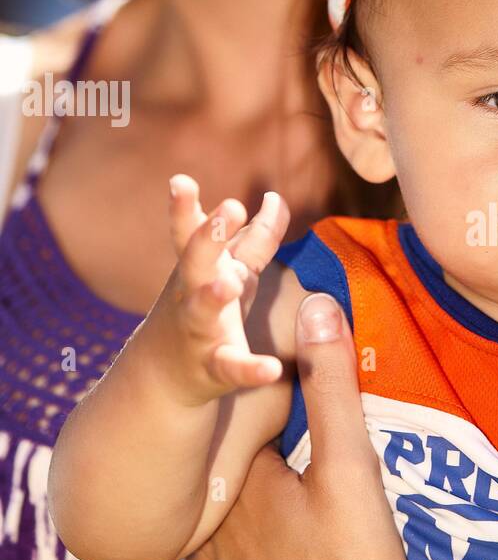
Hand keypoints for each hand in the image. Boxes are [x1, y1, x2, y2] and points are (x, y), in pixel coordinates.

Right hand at [160, 174, 289, 403]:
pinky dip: (250, 369)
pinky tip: (271, 368)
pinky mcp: (213, 369)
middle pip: (194, 262)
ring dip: (213, 295)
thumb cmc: (203, 311)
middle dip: (207, 236)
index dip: (183, 207)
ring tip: (229, 282)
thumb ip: (255, 236)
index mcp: (195, 267)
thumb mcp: (229, 270)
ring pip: (202, 312)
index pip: (187, 232)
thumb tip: (275, 197)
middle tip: (229, 207)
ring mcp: (198, 331)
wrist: (161, 378)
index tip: (180, 181)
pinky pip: (232, 368)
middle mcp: (190, 294)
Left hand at [183, 290, 430, 559]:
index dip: (285, 437)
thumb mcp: (353, 467)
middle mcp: (207, 543)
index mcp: (237, 491)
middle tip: (324, 505)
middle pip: (241, 496)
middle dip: (274, 492)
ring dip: (261, 543)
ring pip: (231, 549)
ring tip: (312, 550)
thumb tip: (317, 302)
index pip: (251, 442)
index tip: (316, 446)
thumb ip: (334, 384)